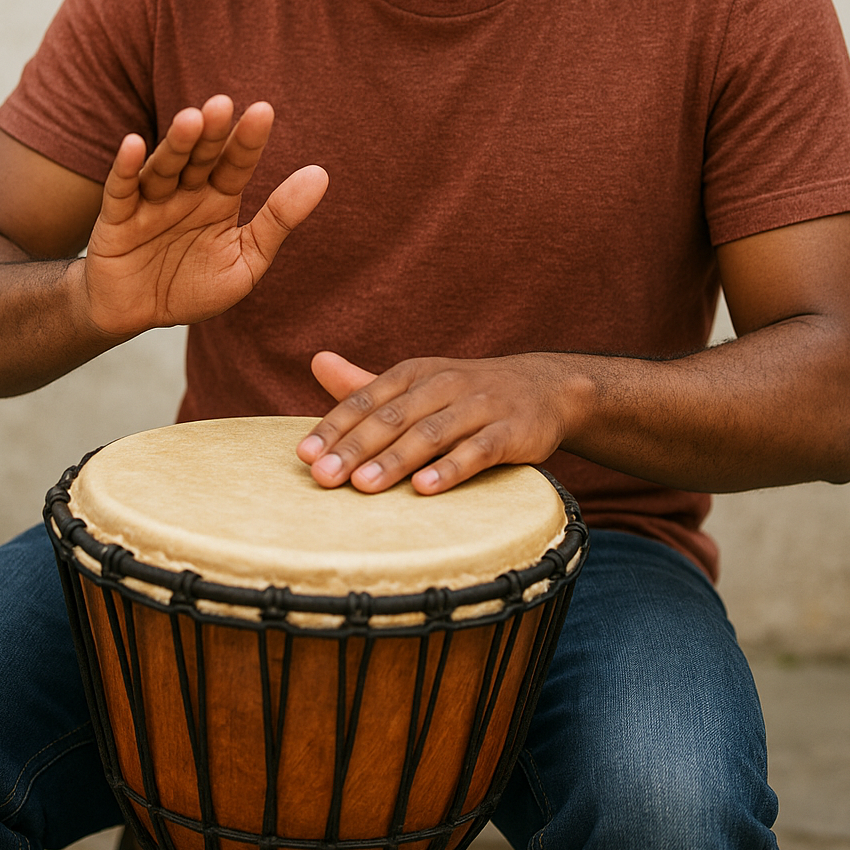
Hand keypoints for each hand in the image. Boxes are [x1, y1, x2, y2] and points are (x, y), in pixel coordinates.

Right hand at [80, 95, 327, 336]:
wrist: (137, 315)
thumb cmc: (193, 287)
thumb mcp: (246, 261)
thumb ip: (279, 219)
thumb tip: (321, 174)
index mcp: (219, 198)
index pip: (237, 164)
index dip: (248, 140)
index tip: (263, 111)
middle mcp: (185, 192)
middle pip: (200, 157)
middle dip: (211, 132)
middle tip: (222, 105)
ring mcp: (149, 202)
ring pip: (164, 167)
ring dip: (176, 144)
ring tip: (191, 120)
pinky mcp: (116, 219)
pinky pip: (121, 190)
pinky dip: (126, 167)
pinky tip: (133, 144)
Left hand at [298, 351, 573, 493]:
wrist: (545, 387)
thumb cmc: (466, 392)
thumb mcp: (418, 382)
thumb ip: (366, 383)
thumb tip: (316, 361)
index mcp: (415, 373)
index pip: (366, 399)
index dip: (334, 427)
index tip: (304, 456)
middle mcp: (444, 384)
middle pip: (393, 417)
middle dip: (355, 447)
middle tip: (324, 477)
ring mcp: (480, 406)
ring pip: (431, 433)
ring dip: (395, 460)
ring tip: (363, 485)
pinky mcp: (512, 431)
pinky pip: (479, 450)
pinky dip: (451, 468)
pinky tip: (425, 488)